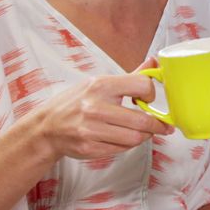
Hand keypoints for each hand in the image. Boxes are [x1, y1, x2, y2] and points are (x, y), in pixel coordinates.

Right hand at [35, 58, 173, 159]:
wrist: (46, 127)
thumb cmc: (75, 103)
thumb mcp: (98, 83)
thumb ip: (130, 76)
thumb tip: (155, 61)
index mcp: (100, 85)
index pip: (142, 85)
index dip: (151, 93)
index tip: (150, 98)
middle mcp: (94, 107)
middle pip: (142, 120)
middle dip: (157, 125)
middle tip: (163, 126)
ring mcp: (90, 129)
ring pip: (134, 138)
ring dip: (144, 136)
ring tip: (144, 132)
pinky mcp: (89, 148)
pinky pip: (122, 149)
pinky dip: (129, 145)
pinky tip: (125, 138)